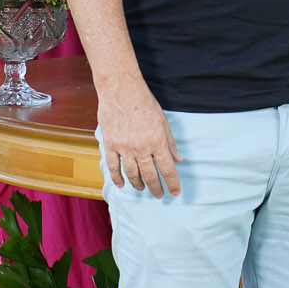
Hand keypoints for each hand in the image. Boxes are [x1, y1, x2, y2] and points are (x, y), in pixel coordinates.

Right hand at [98, 83, 179, 197]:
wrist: (122, 91)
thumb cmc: (145, 104)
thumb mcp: (164, 123)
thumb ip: (170, 143)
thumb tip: (178, 160)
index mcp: (158, 142)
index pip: (168, 169)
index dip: (172, 184)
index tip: (175, 193)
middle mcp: (141, 148)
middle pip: (150, 175)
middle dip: (156, 188)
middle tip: (159, 195)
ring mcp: (124, 148)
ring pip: (132, 174)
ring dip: (138, 184)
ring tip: (141, 189)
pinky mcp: (110, 145)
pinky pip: (113, 166)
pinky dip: (117, 178)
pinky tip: (122, 185)